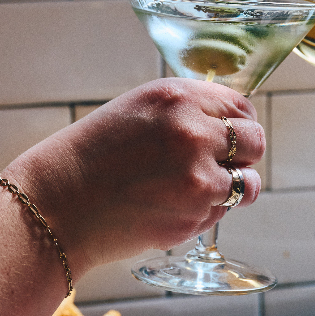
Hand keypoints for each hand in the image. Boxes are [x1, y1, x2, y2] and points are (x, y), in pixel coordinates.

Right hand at [5, 78, 264, 275]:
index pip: (243, 107)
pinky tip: (174, 204)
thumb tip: (237, 121)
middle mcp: (194, 134)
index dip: (241, 122)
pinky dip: (209, 209)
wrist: (58, 204)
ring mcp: (198, 179)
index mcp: (179, 98)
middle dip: (245, 152)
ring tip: (201, 186)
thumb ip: (191, 108)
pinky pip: (223, 211)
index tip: (233, 133)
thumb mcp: (142, 108)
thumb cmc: (97, 153)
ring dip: (235, 186)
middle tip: (224, 160)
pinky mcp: (194, 217)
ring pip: (249, 183)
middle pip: (256, 142)